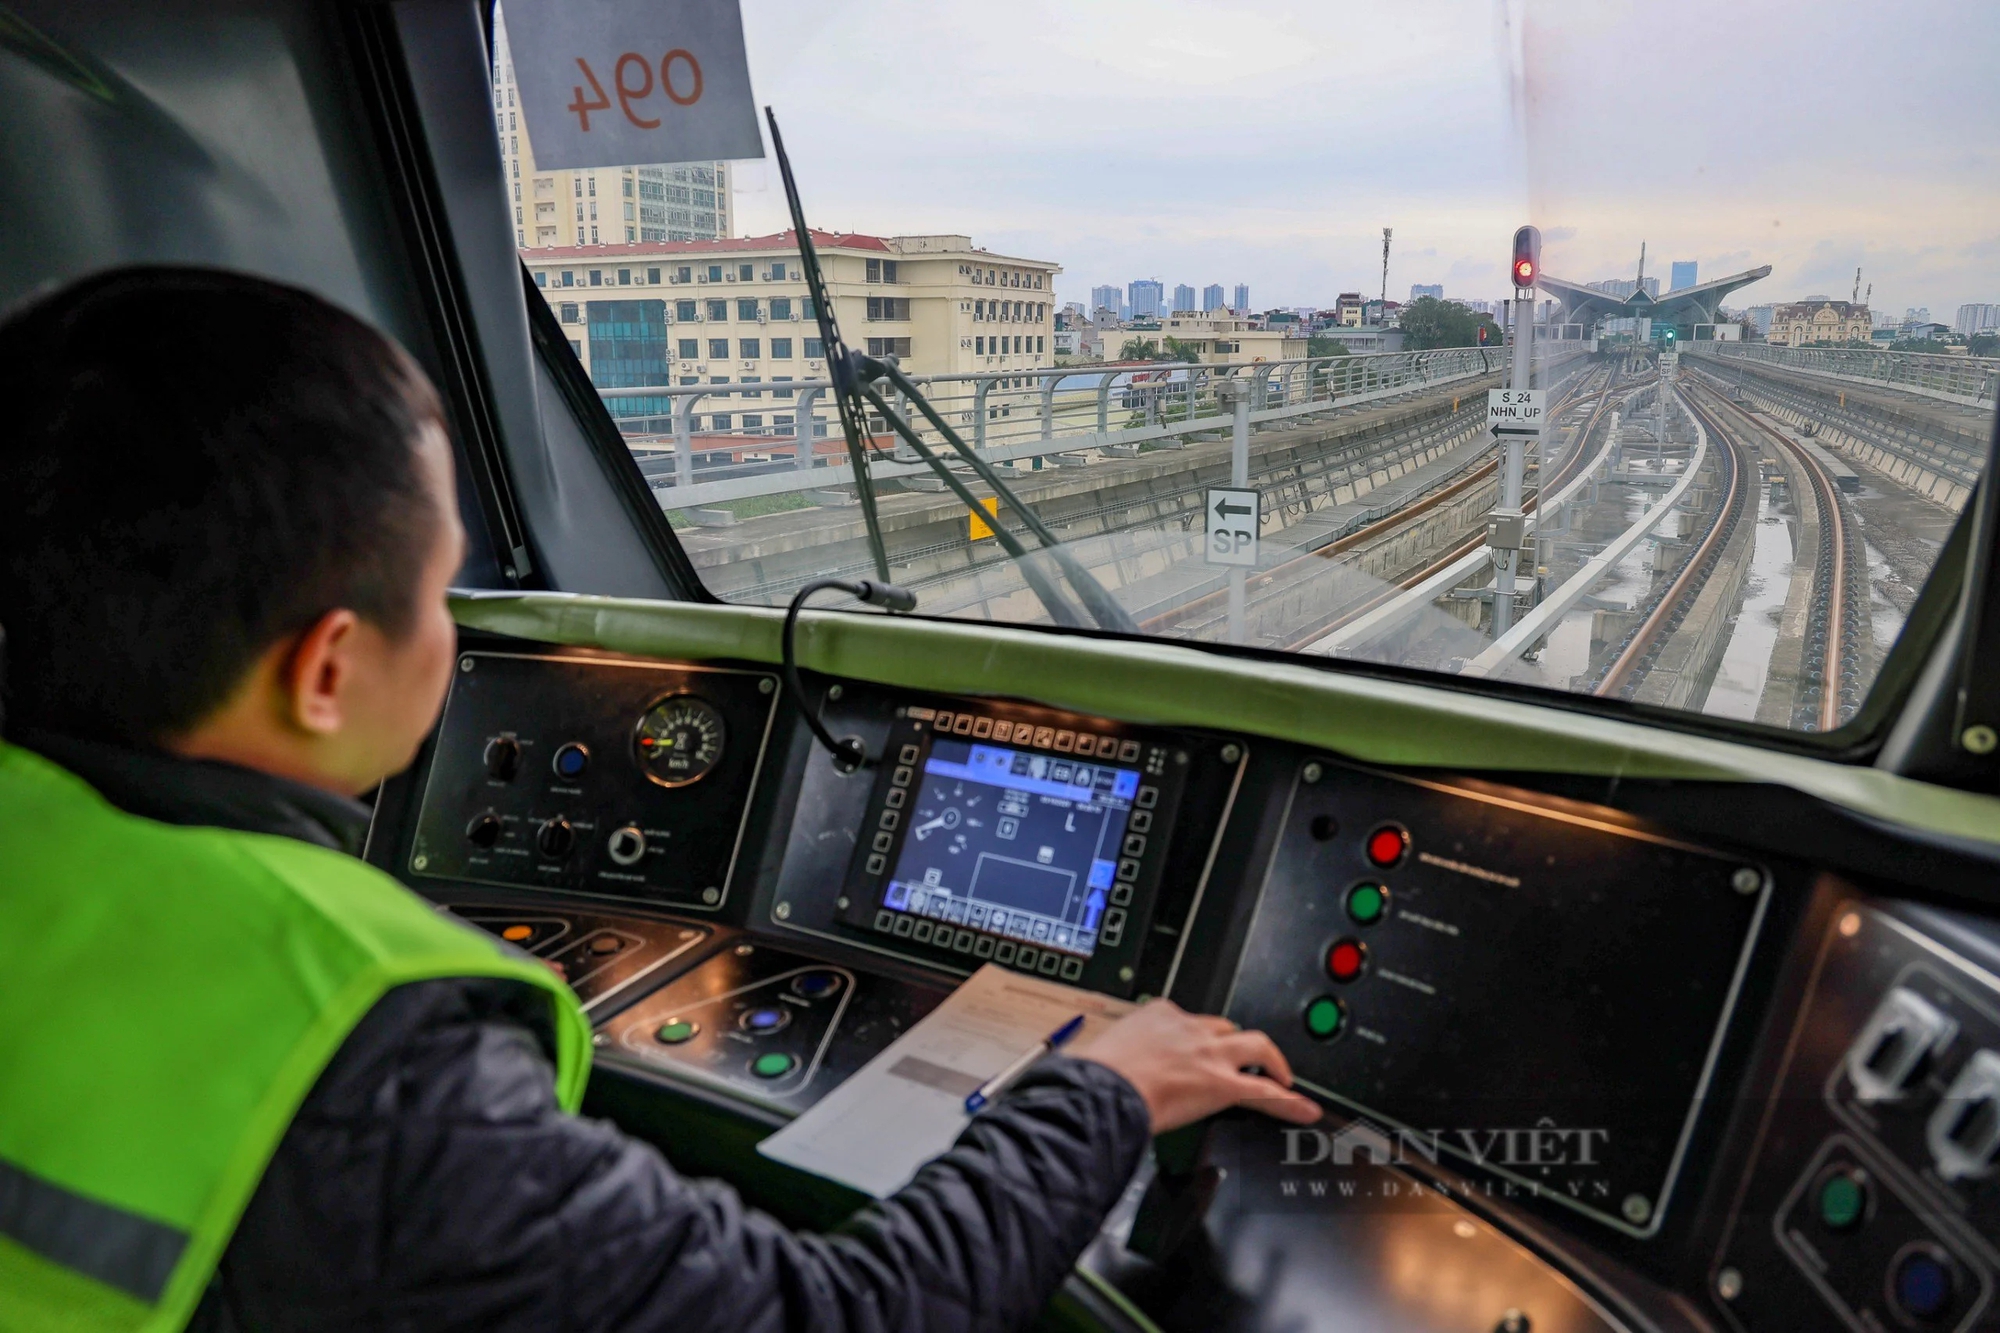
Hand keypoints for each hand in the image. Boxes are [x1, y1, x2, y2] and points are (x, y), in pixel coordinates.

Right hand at [1073, 999, 1321, 1132]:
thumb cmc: (1095, 1077)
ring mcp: (1209, 1055)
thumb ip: (1113, 1057)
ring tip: (1283, 1077)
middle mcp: (1189, 1029)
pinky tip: (1303, 1109)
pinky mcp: (1222, 1084)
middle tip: (1243, 1061)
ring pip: (1257, 1048)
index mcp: (1158, 1016)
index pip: (1188, 1020)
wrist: (1102, 1091)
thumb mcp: (1101, 1053)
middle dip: (1235, 1044)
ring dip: (1272, 1062)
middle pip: (1226, 1029)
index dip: (1196, 1037)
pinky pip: (1265, 1091)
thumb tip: (1095, 1068)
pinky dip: (1289, 1102)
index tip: (1196, 1048)